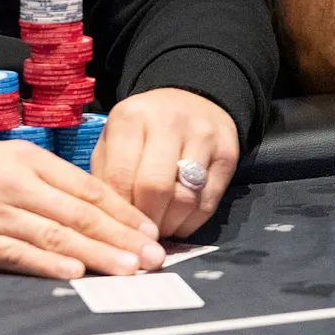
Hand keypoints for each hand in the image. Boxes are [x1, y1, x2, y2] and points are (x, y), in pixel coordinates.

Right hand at [0, 140, 167, 278]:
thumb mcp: (10, 158)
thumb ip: (50, 180)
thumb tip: (96, 207)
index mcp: (29, 159)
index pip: (86, 187)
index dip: (121, 210)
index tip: (148, 229)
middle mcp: (18, 184)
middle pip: (78, 214)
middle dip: (120, 237)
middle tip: (152, 255)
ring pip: (57, 235)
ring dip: (96, 254)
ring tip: (127, 267)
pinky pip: (20, 253)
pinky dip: (49, 264)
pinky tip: (74, 272)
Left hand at [90, 88, 238, 238]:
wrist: (191, 102)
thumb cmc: (143, 129)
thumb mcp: (114, 140)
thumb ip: (106, 175)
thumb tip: (108, 219)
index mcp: (130, 117)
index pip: (120, 175)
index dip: (120, 210)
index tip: (119, 226)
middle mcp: (168, 122)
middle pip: (155, 187)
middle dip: (147, 220)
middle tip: (141, 233)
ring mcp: (202, 136)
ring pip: (185, 198)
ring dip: (170, 225)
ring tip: (159, 227)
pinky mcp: (228, 154)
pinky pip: (208, 203)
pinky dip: (191, 223)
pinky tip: (179, 222)